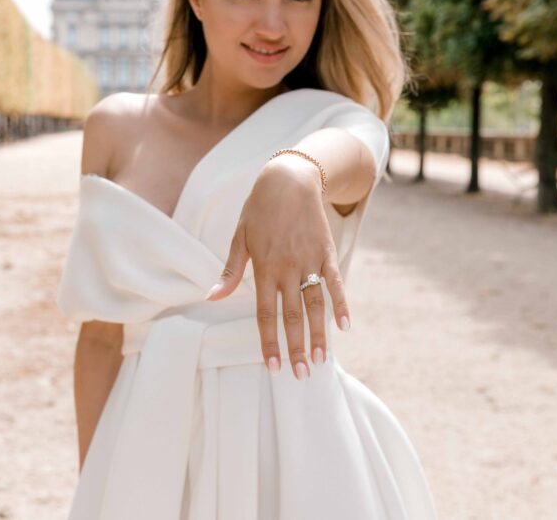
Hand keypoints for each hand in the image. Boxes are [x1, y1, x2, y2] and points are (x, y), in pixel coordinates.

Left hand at [204, 155, 350, 379]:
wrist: (289, 180)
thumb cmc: (259, 210)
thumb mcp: (239, 238)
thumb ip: (230, 271)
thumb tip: (211, 297)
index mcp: (263, 268)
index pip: (266, 314)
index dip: (269, 342)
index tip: (273, 367)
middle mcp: (287, 269)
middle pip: (292, 316)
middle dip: (296, 348)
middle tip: (302, 376)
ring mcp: (309, 261)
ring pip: (315, 305)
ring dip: (319, 334)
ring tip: (321, 360)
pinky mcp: (326, 253)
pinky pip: (335, 283)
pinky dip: (341, 304)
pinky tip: (344, 326)